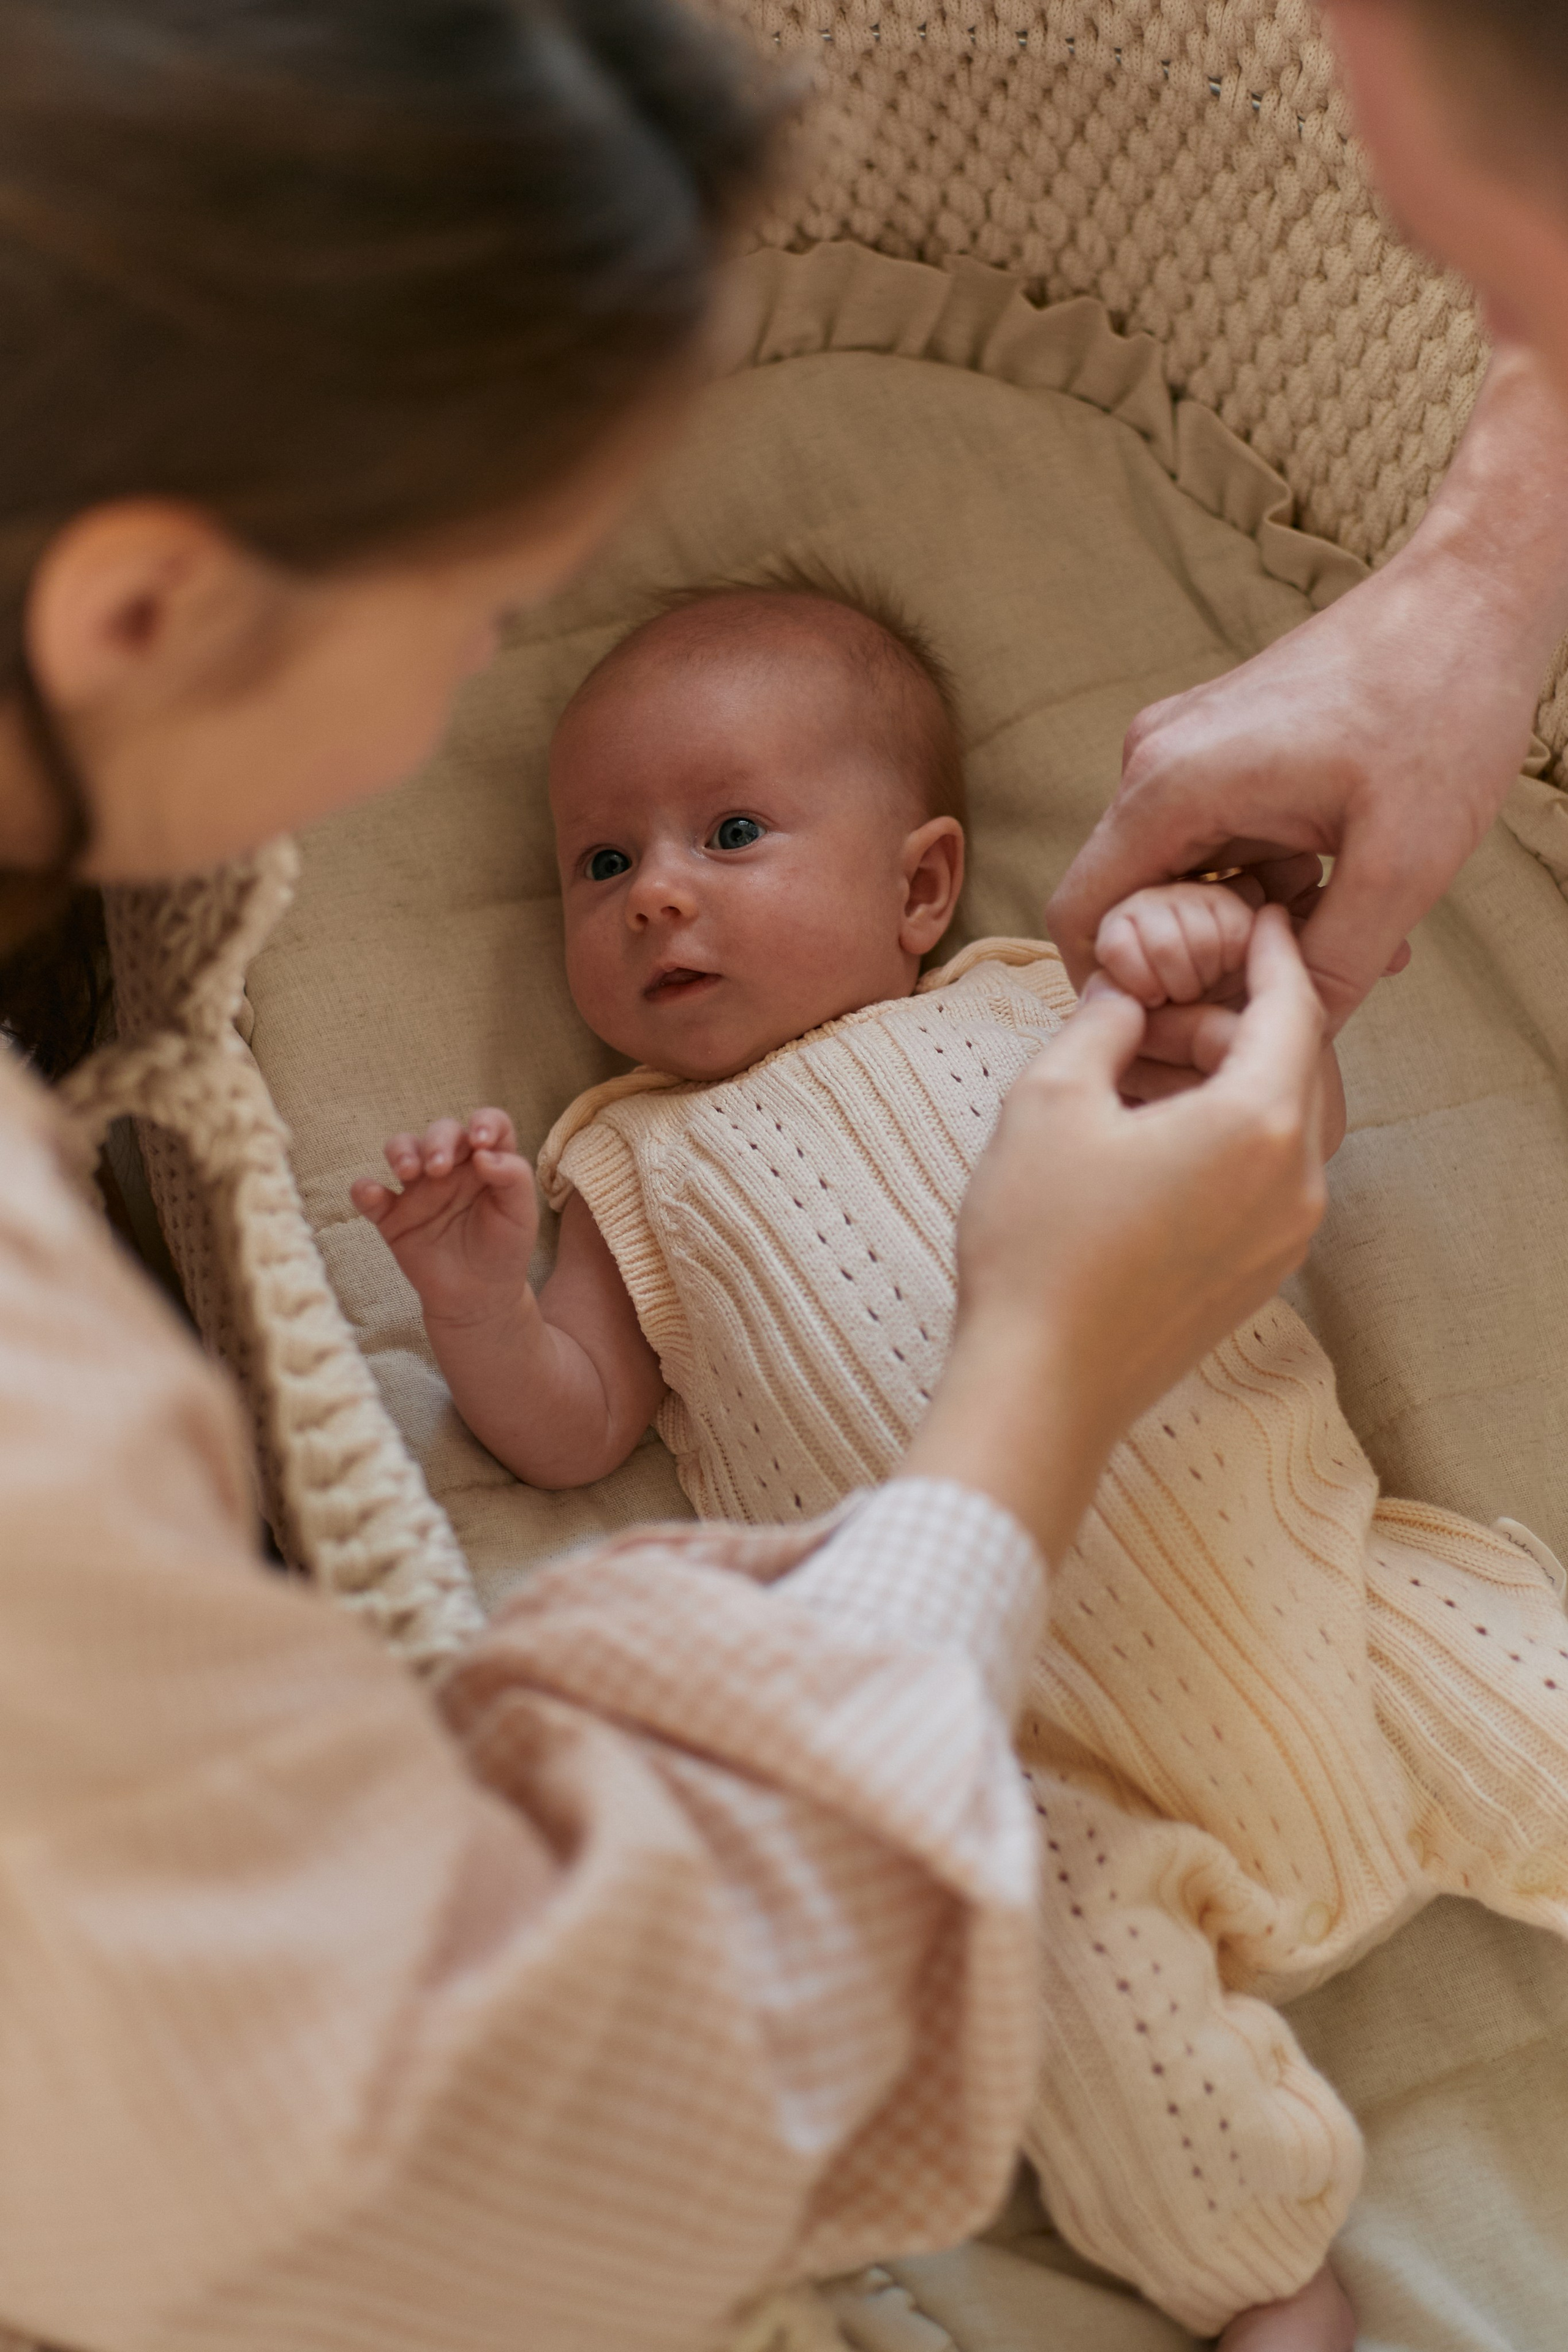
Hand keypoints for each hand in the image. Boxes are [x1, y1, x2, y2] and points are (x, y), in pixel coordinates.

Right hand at [351, 1107, 537, 1327]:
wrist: (478, 1297)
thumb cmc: (504, 1249)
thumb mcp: (521, 1215)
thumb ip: (513, 1178)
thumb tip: (483, 1154)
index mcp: (487, 1161)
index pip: (487, 1124)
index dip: (484, 1122)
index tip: (480, 1141)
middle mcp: (452, 1167)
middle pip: (440, 1132)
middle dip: (437, 1141)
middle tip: (439, 1168)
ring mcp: (419, 1189)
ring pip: (401, 1149)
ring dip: (401, 1152)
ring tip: (408, 1171)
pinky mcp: (393, 1215)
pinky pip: (370, 1195)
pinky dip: (364, 1189)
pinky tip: (371, 1193)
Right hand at [905, 910, 1329, 1556]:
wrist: (1040, 1386)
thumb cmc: (1038, 1243)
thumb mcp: (1050, 1101)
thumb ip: (1102, 1024)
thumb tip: (1124, 993)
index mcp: (1259, 1123)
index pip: (1290, 1006)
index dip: (1270, 951)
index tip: (1255, 914)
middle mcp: (1297, 1180)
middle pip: (1296, 1062)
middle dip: (1235, 1017)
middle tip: (1160, 1001)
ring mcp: (1286, 1235)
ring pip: (1283, 1121)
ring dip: (1228, 1078)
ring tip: (1142, 1069)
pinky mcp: (1260, 1274)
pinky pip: (1267, 1176)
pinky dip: (1228, 1135)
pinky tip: (1153, 1134)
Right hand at [1049, 348, 1567, 1031]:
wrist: (1474, 597)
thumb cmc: (1440, 702)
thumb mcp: (1401, 865)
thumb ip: (1333, 967)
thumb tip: (1292, 1038)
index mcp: (1170, 787)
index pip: (1081, 918)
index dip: (1122, 991)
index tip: (1193, 1024)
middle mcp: (1156, 764)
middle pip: (1134, 905)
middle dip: (1206, 962)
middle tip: (1293, 986)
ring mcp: (1186, 749)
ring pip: (1183, 877)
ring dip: (1246, 923)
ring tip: (1342, 930)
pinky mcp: (1221, 744)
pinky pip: (1216, 840)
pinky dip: (1265, 880)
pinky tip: (1340, 885)